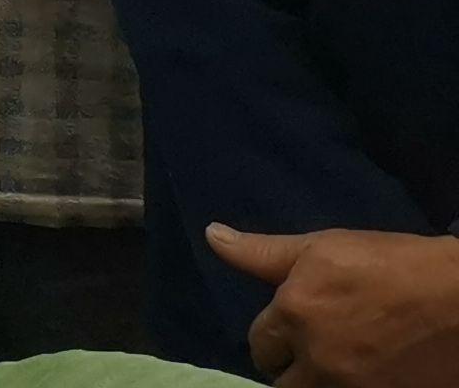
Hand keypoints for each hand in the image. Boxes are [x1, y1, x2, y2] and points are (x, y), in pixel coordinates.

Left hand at [215, 226, 458, 387]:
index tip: (294, 332)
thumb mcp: (324, 249)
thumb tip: (212, 236)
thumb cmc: (395, 265)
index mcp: (296, 315)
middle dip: (292, 370)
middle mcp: (319, 359)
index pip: (260, 343)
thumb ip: (264, 253)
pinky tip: (362, 379)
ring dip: (317, 386)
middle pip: (282, 384)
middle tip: (313, 356)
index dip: (275, 338)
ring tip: (336, 369)